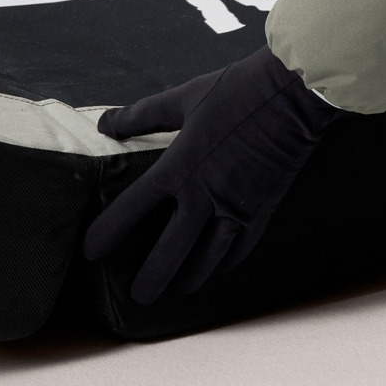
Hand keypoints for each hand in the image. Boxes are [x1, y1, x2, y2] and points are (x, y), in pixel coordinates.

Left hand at [83, 44, 341, 303]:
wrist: (293, 93)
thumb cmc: (237, 91)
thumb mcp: (186, 98)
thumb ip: (143, 115)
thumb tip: (106, 122)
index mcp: (179, 167)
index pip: (132, 209)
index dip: (107, 232)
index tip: (91, 251)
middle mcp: (204, 195)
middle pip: (170, 252)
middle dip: (151, 278)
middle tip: (139, 294)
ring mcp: (235, 207)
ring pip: (207, 260)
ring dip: (189, 278)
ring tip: (179, 288)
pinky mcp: (262, 209)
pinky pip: (240, 249)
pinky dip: (227, 263)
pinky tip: (220, 268)